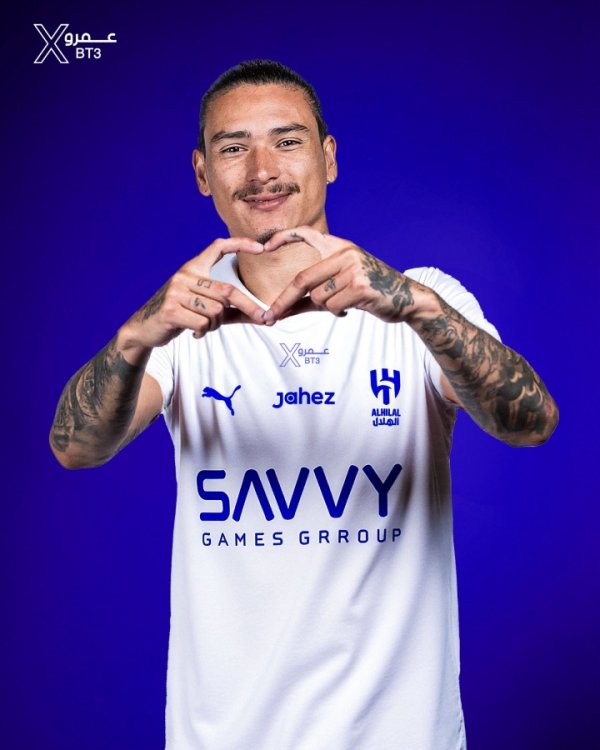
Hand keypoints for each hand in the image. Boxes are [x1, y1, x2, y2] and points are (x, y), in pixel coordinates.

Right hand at [119, 237, 265, 352]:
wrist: (145, 328)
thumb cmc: (181, 315)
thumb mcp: (205, 307)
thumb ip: (231, 309)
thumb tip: (262, 317)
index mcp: (193, 268)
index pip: (218, 247)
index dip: (240, 244)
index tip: (261, 248)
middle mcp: (185, 275)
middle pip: (227, 291)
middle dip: (249, 307)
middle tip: (264, 319)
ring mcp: (176, 291)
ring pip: (216, 311)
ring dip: (215, 324)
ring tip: (204, 326)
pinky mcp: (170, 309)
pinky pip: (202, 323)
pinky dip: (202, 332)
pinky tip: (194, 332)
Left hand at [262, 226, 418, 324]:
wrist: (407, 298)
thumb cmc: (370, 292)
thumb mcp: (342, 285)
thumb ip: (313, 294)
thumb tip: (282, 309)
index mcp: (339, 246)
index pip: (306, 234)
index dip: (283, 238)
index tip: (264, 248)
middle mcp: (345, 253)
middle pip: (303, 279)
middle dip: (284, 300)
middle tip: (270, 316)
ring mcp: (353, 268)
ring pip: (318, 297)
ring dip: (326, 307)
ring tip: (345, 302)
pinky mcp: (360, 286)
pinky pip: (332, 306)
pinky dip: (338, 311)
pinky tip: (353, 306)